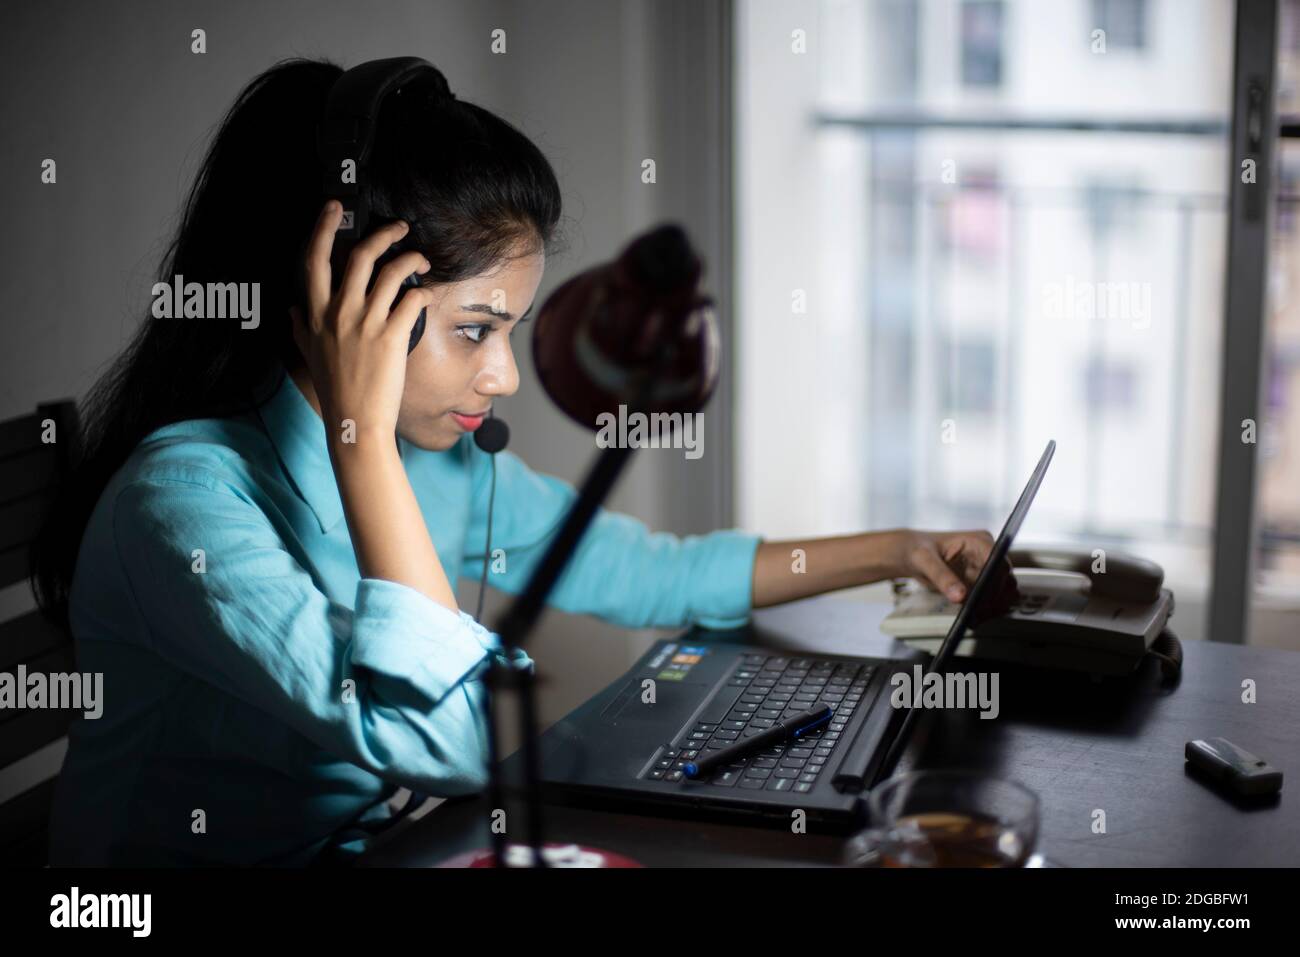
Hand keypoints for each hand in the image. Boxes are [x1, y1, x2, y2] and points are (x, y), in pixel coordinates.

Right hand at [291, 200, 435, 441]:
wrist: (355, 421)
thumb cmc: (334, 389)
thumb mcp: (307, 354)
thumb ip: (298, 327)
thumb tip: (291, 309)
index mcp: (315, 313)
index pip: (314, 260)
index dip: (323, 228)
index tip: (334, 208)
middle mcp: (338, 313)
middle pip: (359, 255)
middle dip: (383, 233)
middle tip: (400, 227)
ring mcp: (365, 323)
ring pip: (391, 271)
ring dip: (411, 259)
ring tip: (421, 262)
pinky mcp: (391, 337)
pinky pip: (413, 301)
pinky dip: (424, 293)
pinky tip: (428, 296)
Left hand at [885, 528, 1014, 607]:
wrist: (910, 555)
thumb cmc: (917, 549)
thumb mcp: (925, 560)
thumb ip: (942, 577)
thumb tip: (960, 596)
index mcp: (979, 541)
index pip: (999, 563)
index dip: (995, 583)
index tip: (982, 600)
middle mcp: (987, 555)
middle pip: (1005, 581)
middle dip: (993, 599)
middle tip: (976, 614)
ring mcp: (985, 570)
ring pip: (1002, 593)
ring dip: (991, 607)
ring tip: (972, 617)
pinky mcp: (980, 584)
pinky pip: (991, 601)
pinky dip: (984, 611)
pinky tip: (971, 618)